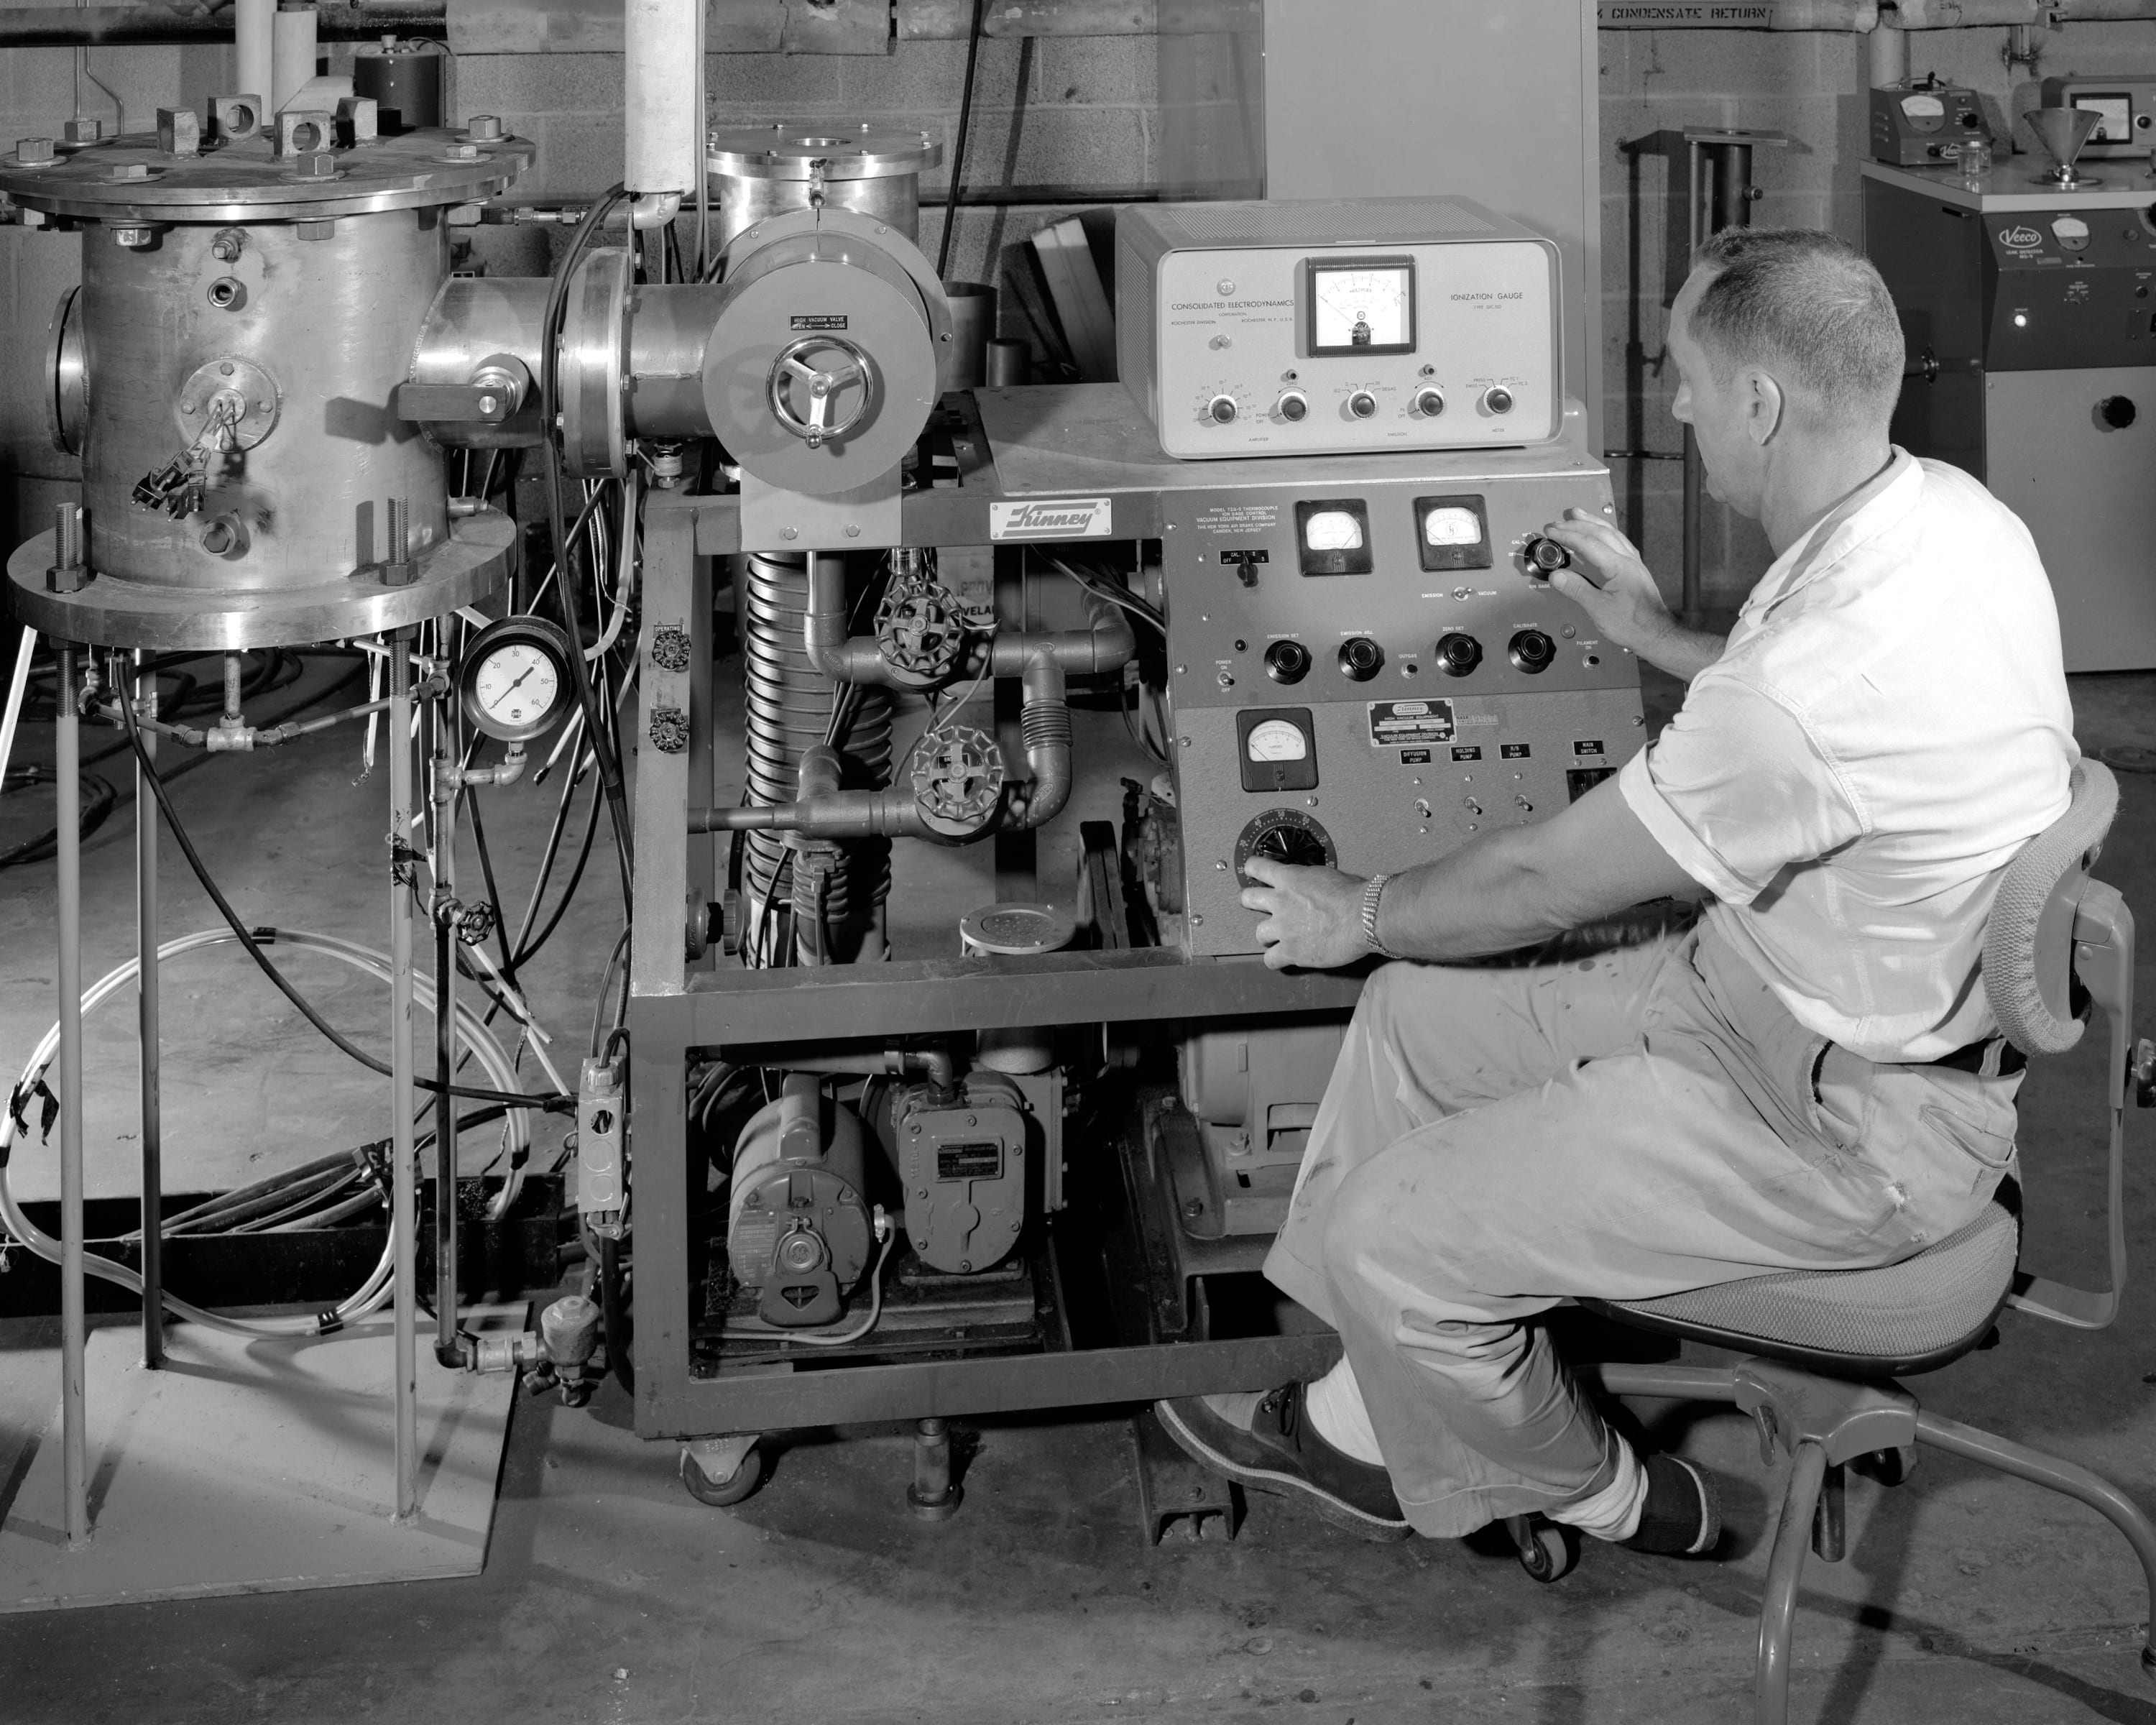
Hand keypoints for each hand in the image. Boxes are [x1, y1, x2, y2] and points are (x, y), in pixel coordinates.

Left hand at [1240, 857, 1369, 970]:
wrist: (1363, 916)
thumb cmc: (1354, 894)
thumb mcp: (1327, 875)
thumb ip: (1310, 881)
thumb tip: (1311, 885)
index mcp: (1290, 878)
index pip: (1257, 867)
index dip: (1253, 869)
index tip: (1253, 872)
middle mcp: (1280, 901)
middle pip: (1247, 898)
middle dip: (1250, 901)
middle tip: (1256, 904)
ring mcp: (1283, 928)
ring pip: (1258, 933)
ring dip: (1268, 935)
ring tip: (1278, 937)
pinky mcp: (1291, 951)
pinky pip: (1271, 960)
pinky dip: (1276, 960)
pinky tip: (1283, 958)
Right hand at [1539, 508, 1678, 659]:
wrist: (1655, 634)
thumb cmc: (1634, 624)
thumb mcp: (1599, 609)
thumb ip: (1577, 589)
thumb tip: (1558, 576)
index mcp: (1620, 567)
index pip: (1589, 543)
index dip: (1568, 535)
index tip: (1552, 531)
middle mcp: (1629, 561)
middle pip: (1601, 532)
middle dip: (1577, 524)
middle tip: (1560, 521)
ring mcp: (1634, 564)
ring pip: (1613, 533)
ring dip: (1593, 523)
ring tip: (1579, 515)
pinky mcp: (1636, 570)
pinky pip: (1619, 542)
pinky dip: (1606, 533)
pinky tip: (1602, 533)